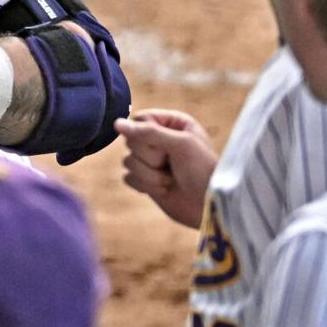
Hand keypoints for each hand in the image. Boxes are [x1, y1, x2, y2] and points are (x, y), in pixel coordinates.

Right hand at [114, 109, 215, 227]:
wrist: (210, 207)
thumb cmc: (203, 171)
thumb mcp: (180, 144)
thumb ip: (148, 132)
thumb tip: (116, 124)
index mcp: (172, 123)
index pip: (139, 120)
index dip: (146, 134)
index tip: (166, 146)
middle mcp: (160, 139)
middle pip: (131, 141)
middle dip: (151, 157)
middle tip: (171, 164)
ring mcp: (152, 161)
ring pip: (128, 161)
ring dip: (150, 175)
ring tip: (171, 180)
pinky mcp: (146, 180)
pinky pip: (128, 178)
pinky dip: (145, 186)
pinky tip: (164, 190)